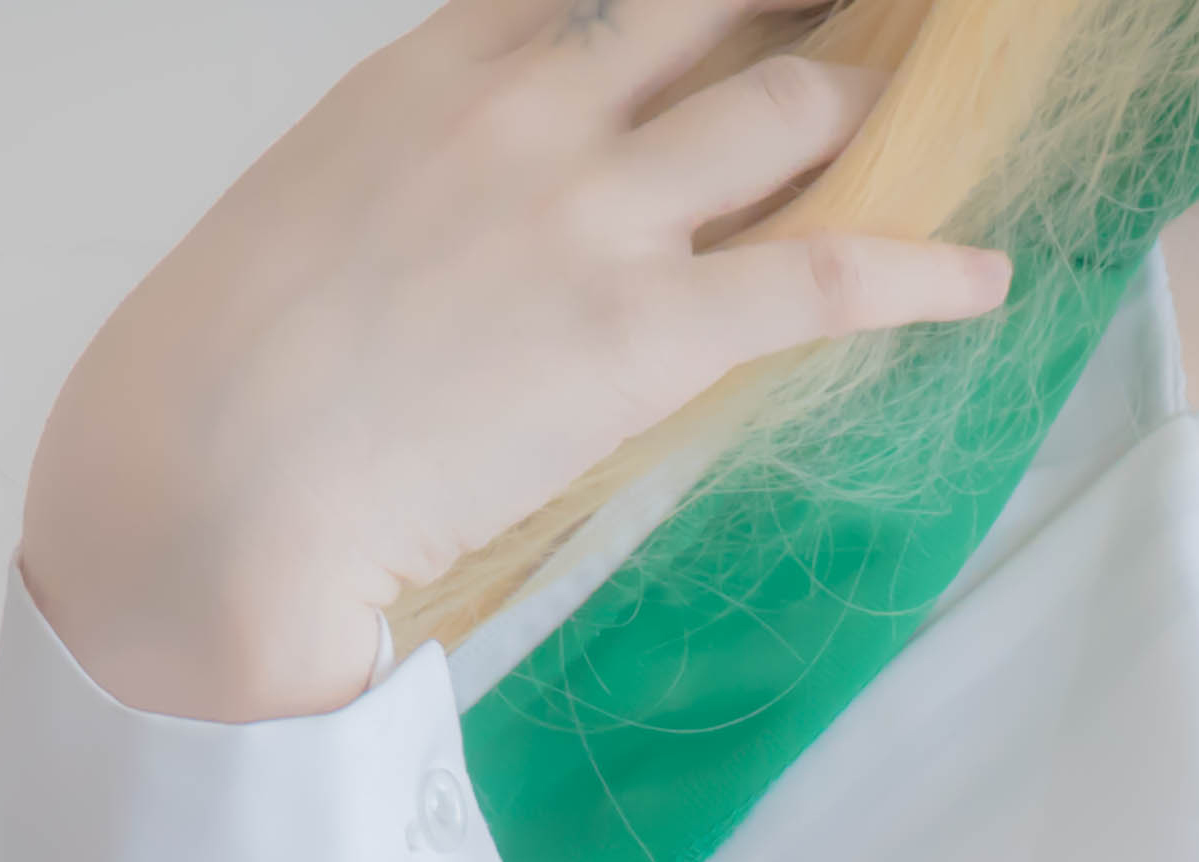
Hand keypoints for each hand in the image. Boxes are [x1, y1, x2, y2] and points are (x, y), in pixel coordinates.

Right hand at [19, 0, 1011, 722]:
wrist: (212, 477)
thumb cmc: (237, 365)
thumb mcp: (327, 195)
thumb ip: (431, 158)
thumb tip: (489, 191)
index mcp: (443, 62)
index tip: (749, 4)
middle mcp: (533, 107)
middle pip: (720, 2)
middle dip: (809, 1)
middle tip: (877, 15)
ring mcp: (597, 213)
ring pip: (793, 107)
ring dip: (865, 114)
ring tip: (925, 126)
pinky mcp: (651, 334)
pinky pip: (832, 276)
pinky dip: (927, 273)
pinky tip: (986, 278)